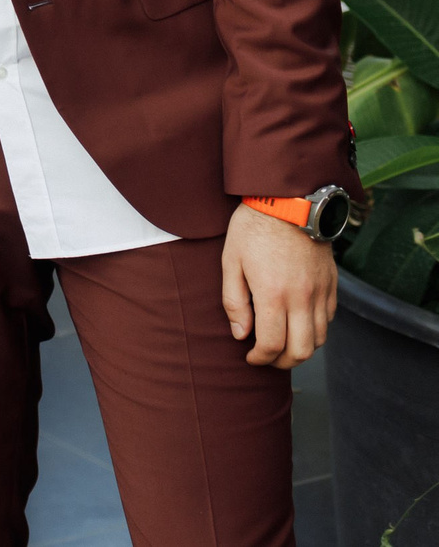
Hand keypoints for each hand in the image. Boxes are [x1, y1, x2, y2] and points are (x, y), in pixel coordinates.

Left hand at [221, 201, 338, 367]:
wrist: (289, 201)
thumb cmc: (253, 229)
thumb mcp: (230, 261)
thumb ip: (234, 301)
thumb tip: (241, 335)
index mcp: (274, 295)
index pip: (273, 345)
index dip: (261, 359)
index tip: (250, 358)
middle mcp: (303, 298)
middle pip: (302, 351)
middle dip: (283, 362)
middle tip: (267, 357)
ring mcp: (321, 292)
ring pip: (321, 338)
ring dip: (302, 348)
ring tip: (282, 343)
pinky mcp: (332, 283)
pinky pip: (330, 319)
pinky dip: (316, 329)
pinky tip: (299, 322)